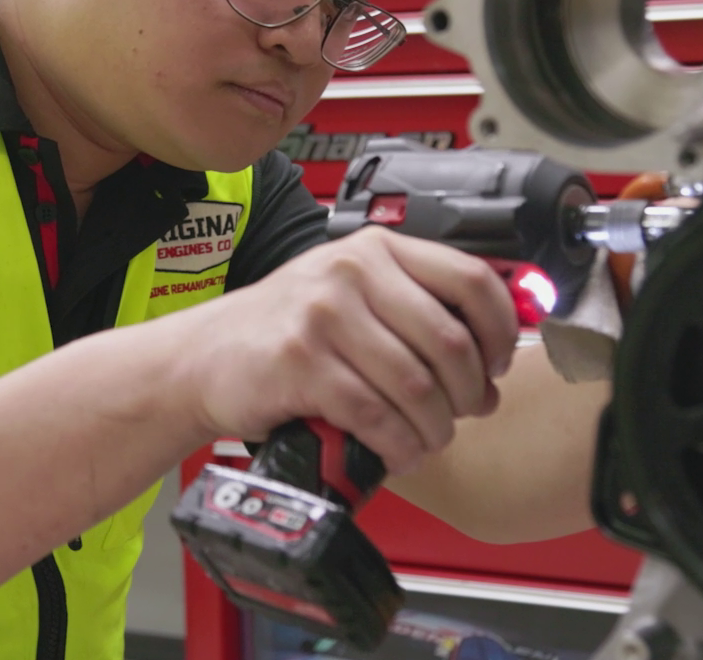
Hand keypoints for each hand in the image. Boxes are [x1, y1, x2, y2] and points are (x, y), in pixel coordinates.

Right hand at [175, 227, 519, 474]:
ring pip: (418, 386)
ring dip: (435, 429)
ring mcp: (324, 314)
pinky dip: (399, 446)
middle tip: (464, 415)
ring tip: (428, 441)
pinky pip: (376, 415)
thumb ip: (415, 310)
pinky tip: (398, 453)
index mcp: (376, 248)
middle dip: (469, 393)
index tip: (499, 366)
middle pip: (450, 342)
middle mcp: (352, 271)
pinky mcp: (301, 362)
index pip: (471, 280)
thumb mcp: (351, 295)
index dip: (500, 331)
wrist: (202, 356)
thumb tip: (492, 367)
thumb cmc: (285, 330)